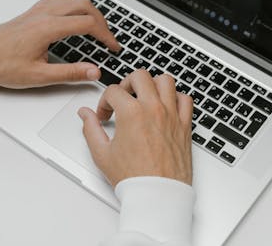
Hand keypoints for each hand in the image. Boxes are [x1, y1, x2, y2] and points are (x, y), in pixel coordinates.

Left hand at [0, 0, 120, 88]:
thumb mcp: (40, 76)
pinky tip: (72, 17)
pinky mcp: (32, 12)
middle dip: (102, 20)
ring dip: (88, 10)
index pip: (88, 24)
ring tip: (95, 26)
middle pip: (85, 5)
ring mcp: (38, 10)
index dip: (106, 35)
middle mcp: (45, 14)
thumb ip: (70, 73)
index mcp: (49, 28)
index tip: (113, 46)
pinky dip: (72, 6)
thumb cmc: (3, 65)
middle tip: (108, 37)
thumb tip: (93, 72)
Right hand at [78, 70, 193, 186]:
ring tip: (145, 96)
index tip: (105, 114)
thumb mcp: (102, 154)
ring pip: (165, 80)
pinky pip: (185, 99)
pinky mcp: (185, 124)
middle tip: (123, 98)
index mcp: (131, 114)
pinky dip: (176, 98)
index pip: (113, 91)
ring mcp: (172, 115)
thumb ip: (91, 129)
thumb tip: (85, 114)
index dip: (104, 102)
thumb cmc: (134, 178)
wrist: (157, 194)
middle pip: (140, 76)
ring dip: (153, 84)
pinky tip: (166, 106)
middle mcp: (153, 109)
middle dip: (127, 83)